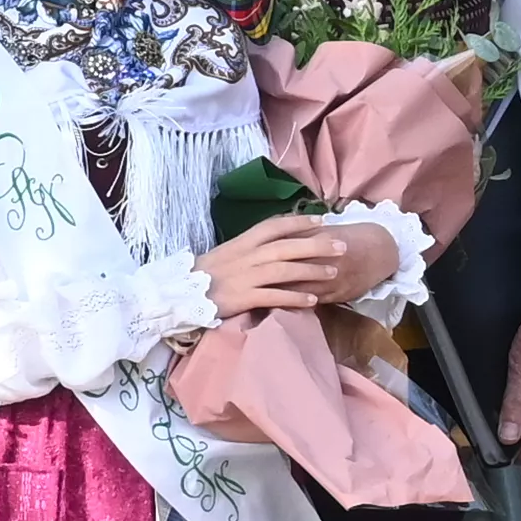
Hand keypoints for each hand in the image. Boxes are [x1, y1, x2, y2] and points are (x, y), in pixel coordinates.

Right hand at [198, 215, 372, 317]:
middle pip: (287, 246)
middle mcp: (247, 255)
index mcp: (242, 242)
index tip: (321, 220)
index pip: (274, 226)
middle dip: (317, 245)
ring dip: (312, 271)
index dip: (299, 222)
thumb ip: (250, 248)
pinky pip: (275, 296)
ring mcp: (245, 276)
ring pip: (285, 270)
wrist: (179, 292)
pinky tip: (313, 300)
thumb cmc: (205, 274)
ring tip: (333, 273)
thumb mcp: (227, 252)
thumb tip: (274, 243)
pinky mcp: (243, 297)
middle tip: (341, 246)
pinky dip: (295, 297)